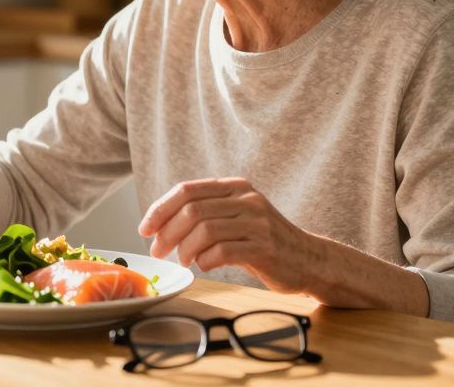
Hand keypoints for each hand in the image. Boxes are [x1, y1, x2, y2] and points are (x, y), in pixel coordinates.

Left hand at [138, 178, 315, 293]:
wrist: (310, 259)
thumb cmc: (263, 241)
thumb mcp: (236, 217)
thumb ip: (206, 213)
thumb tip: (159, 224)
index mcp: (235, 187)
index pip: (187, 190)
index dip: (160, 209)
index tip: (144, 228)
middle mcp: (246, 199)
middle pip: (192, 210)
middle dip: (167, 232)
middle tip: (158, 250)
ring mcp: (257, 222)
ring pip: (205, 229)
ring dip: (185, 248)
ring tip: (184, 260)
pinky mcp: (264, 246)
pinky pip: (223, 250)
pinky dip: (205, 260)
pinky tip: (203, 265)